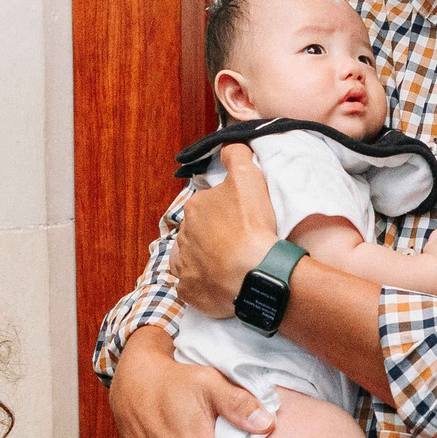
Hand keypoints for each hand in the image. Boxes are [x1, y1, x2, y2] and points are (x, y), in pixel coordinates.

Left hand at [175, 145, 279, 317]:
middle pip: (197, 231)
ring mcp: (183, 265)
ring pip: (190, 256)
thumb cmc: (251, 226)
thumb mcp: (248, 179)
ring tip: (229, 262)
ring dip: (204, 257)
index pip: (206, 204)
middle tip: (238, 241)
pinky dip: (202, 282)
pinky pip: (191, 284)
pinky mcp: (188, 290)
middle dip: (213, 234)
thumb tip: (227, 147)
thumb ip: (236, 156)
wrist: (253, 273)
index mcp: (194, 208)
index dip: (224, 210)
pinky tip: (219, 281)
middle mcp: (183, 235)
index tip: (241, 219)